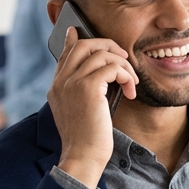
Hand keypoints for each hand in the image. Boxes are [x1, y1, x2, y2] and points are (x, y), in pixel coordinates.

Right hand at [48, 27, 138, 186]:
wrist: (82, 157)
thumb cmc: (86, 140)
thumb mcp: (79, 113)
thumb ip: (82, 93)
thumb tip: (100, 78)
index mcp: (57, 87)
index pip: (66, 54)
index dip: (75, 40)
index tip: (79, 32)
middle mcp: (61, 81)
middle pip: (83, 44)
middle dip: (107, 45)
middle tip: (123, 58)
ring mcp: (72, 83)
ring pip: (101, 54)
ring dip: (123, 65)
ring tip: (131, 82)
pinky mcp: (88, 88)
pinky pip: (112, 67)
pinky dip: (126, 75)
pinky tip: (131, 90)